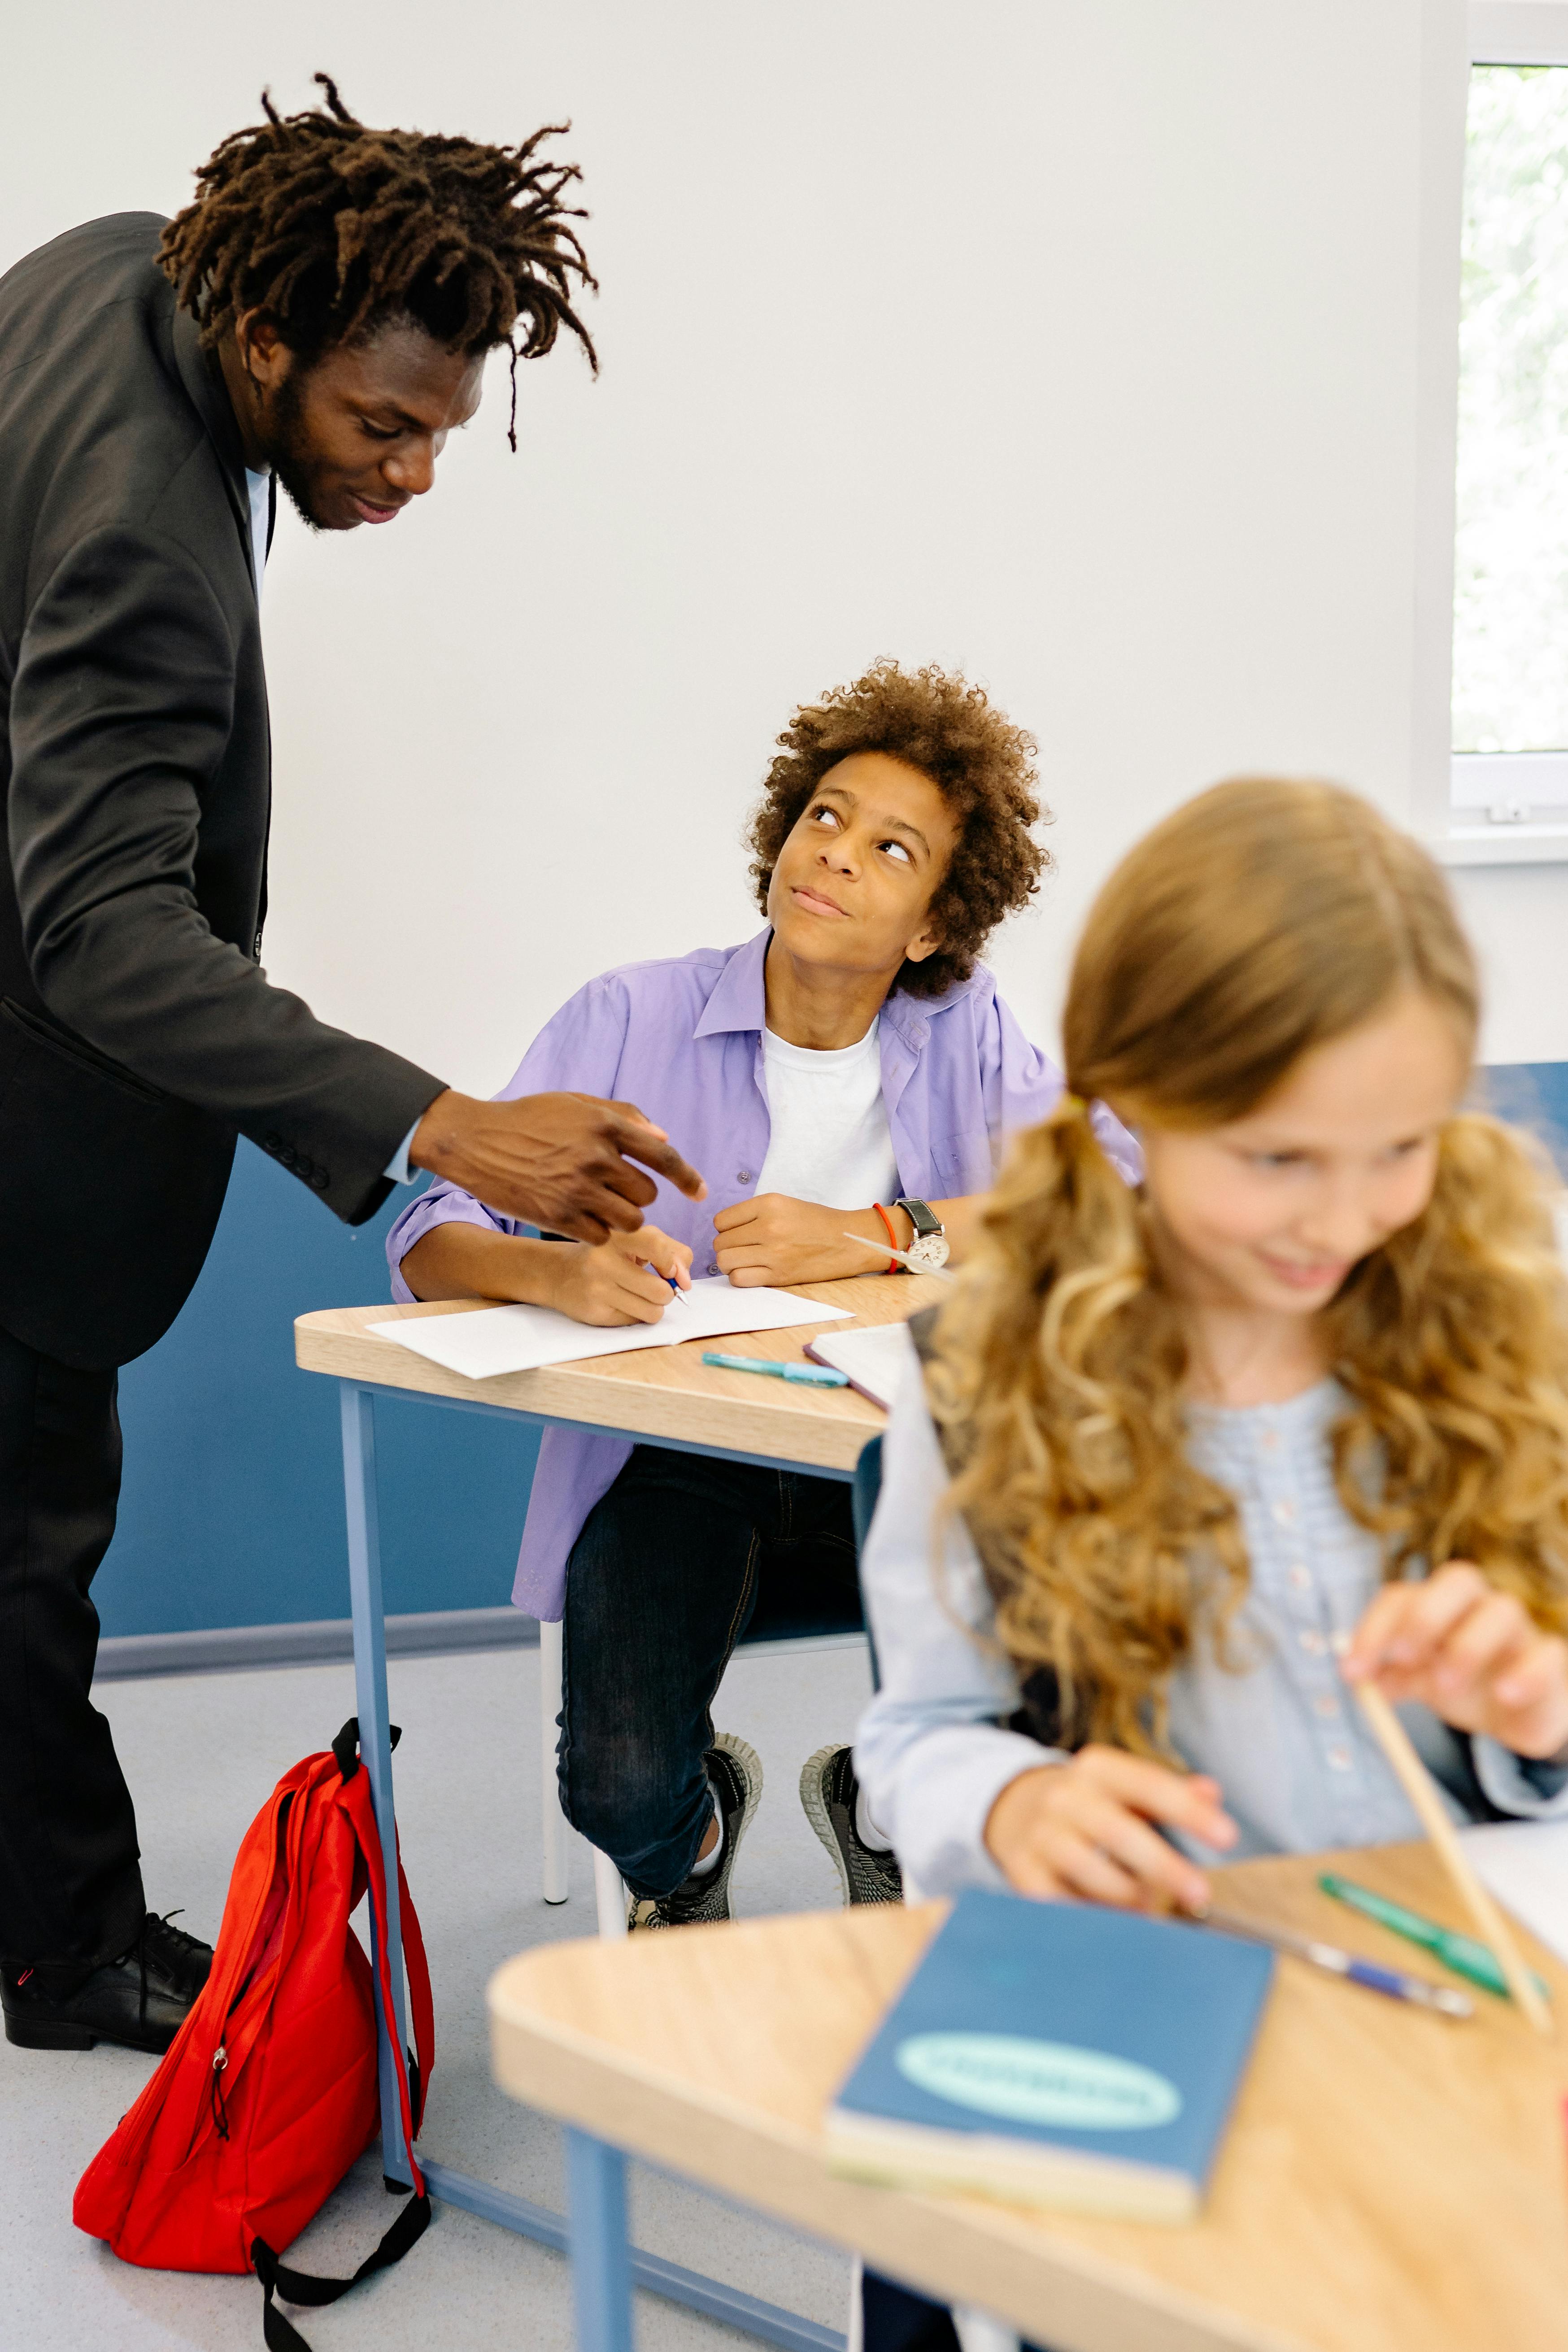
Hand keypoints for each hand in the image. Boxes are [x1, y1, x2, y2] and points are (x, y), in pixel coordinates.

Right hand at [410, 1090, 704, 1244]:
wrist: (477, 1142)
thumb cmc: (529, 1119)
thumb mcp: (576, 1103)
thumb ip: (623, 1116)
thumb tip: (663, 1137)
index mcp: (605, 1126)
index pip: (663, 1157)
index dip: (688, 1178)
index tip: (700, 1193)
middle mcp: (596, 1158)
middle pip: (647, 1194)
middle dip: (637, 1194)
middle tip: (613, 1187)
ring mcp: (578, 1190)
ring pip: (630, 1219)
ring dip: (622, 1216)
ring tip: (598, 1203)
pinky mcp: (559, 1217)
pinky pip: (602, 1236)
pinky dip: (598, 1231)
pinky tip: (580, 1216)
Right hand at [544, 1224, 693, 1326]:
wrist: (559, 1273)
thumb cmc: (608, 1254)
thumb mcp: (636, 1240)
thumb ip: (671, 1251)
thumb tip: (685, 1281)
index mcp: (617, 1235)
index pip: (656, 1246)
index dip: (672, 1263)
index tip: (670, 1270)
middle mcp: (604, 1260)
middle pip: (661, 1290)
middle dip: (666, 1293)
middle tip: (653, 1287)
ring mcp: (597, 1288)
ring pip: (653, 1311)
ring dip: (654, 1308)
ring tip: (640, 1297)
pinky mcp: (594, 1312)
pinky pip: (635, 1322)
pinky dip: (636, 1315)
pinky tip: (621, 1303)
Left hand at [713, 1194, 902, 1286]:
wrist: (847, 1241)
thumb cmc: (816, 1222)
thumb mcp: (784, 1204)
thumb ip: (754, 1213)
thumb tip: (724, 1229)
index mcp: (769, 1204)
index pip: (721, 1220)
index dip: (725, 1228)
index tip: (735, 1232)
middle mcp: (769, 1226)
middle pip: (720, 1242)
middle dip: (726, 1247)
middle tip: (740, 1248)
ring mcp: (773, 1252)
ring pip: (725, 1261)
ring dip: (730, 1264)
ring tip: (743, 1261)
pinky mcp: (779, 1275)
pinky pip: (739, 1279)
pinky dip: (740, 1277)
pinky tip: (752, 1272)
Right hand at [983, 1746, 1236, 1910]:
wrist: (1017, 1811)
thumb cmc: (1093, 1803)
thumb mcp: (1127, 1786)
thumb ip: (1171, 1791)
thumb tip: (1212, 1793)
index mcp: (1097, 1768)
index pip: (1147, 1784)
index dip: (1188, 1811)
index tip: (1228, 1836)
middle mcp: (1064, 1796)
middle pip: (1118, 1831)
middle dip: (1163, 1865)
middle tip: (1201, 1893)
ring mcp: (1041, 1835)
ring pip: (1093, 1873)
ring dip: (1131, 1897)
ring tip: (1150, 1907)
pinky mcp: (1023, 1873)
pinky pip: (1065, 1905)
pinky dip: (1095, 1916)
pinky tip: (1114, 1921)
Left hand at [1341, 1562, 1567, 1760]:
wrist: (1516, 1713)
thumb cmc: (1459, 1681)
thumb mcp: (1418, 1678)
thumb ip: (1388, 1675)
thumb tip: (1354, 1677)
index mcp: (1438, 1604)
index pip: (1403, 1595)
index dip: (1375, 1628)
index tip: (1352, 1671)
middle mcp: (1479, 1606)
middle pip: (1457, 1580)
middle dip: (1425, 1615)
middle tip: (1403, 1657)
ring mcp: (1518, 1630)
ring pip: (1502, 1610)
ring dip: (1468, 1645)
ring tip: (1446, 1685)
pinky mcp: (1549, 1661)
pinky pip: (1548, 1654)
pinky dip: (1525, 1674)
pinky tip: (1504, 1695)